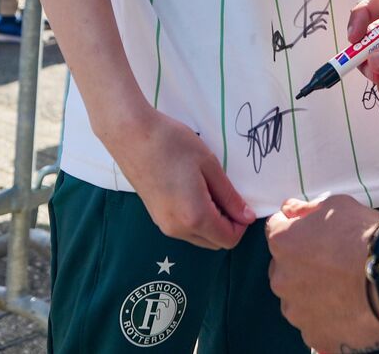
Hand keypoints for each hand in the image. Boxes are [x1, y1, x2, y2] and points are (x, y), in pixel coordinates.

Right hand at [106, 107, 254, 248]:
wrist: (132, 135)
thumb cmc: (173, 144)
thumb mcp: (209, 165)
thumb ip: (229, 196)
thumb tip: (247, 217)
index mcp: (195, 217)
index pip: (228, 239)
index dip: (242, 224)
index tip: (242, 201)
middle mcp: (178, 229)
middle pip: (214, 242)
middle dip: (228, 224)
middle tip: (227, 194)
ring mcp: (164, 225)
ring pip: (199, 237)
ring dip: (212, 222)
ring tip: (210, 189)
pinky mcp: (156, 217)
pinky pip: (185, 229)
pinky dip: (197, 219)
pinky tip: (194, 191)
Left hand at [267, 195, 378, 352]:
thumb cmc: (365, 235)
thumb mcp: (337, 204)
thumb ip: (307, 209)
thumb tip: (290, 210)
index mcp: (283, 244)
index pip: (276, 231)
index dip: (296, 229)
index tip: (314, 232)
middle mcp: (282, 280)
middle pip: (284, 270)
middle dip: (301, 265)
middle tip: (333, 262)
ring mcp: (298, 312)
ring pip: (298, 301)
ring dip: (313, 295)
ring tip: (344, 289)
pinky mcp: (316, 336)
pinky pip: (316, 327)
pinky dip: (328, 320)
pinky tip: (349, 309)